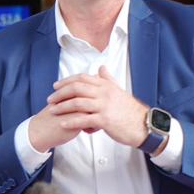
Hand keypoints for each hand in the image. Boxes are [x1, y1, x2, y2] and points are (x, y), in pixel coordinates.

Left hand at [35, 67, 149, 149]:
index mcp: (106, 86)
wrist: (143, 125)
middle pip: (77, 88)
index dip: (67, 81)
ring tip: (52, 110)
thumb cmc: (129, 110)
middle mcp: (105, 93)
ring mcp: (105, 106)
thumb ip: (108, 79)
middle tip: (50, 99)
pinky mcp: (105, 120)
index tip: (55, 86)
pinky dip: (71, 121)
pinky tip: (62, 123)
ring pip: (77, 103)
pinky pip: (84, 120)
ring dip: (62, 107)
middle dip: (60, 93)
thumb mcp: (118, 91)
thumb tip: (101, 68)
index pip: (82, 78)